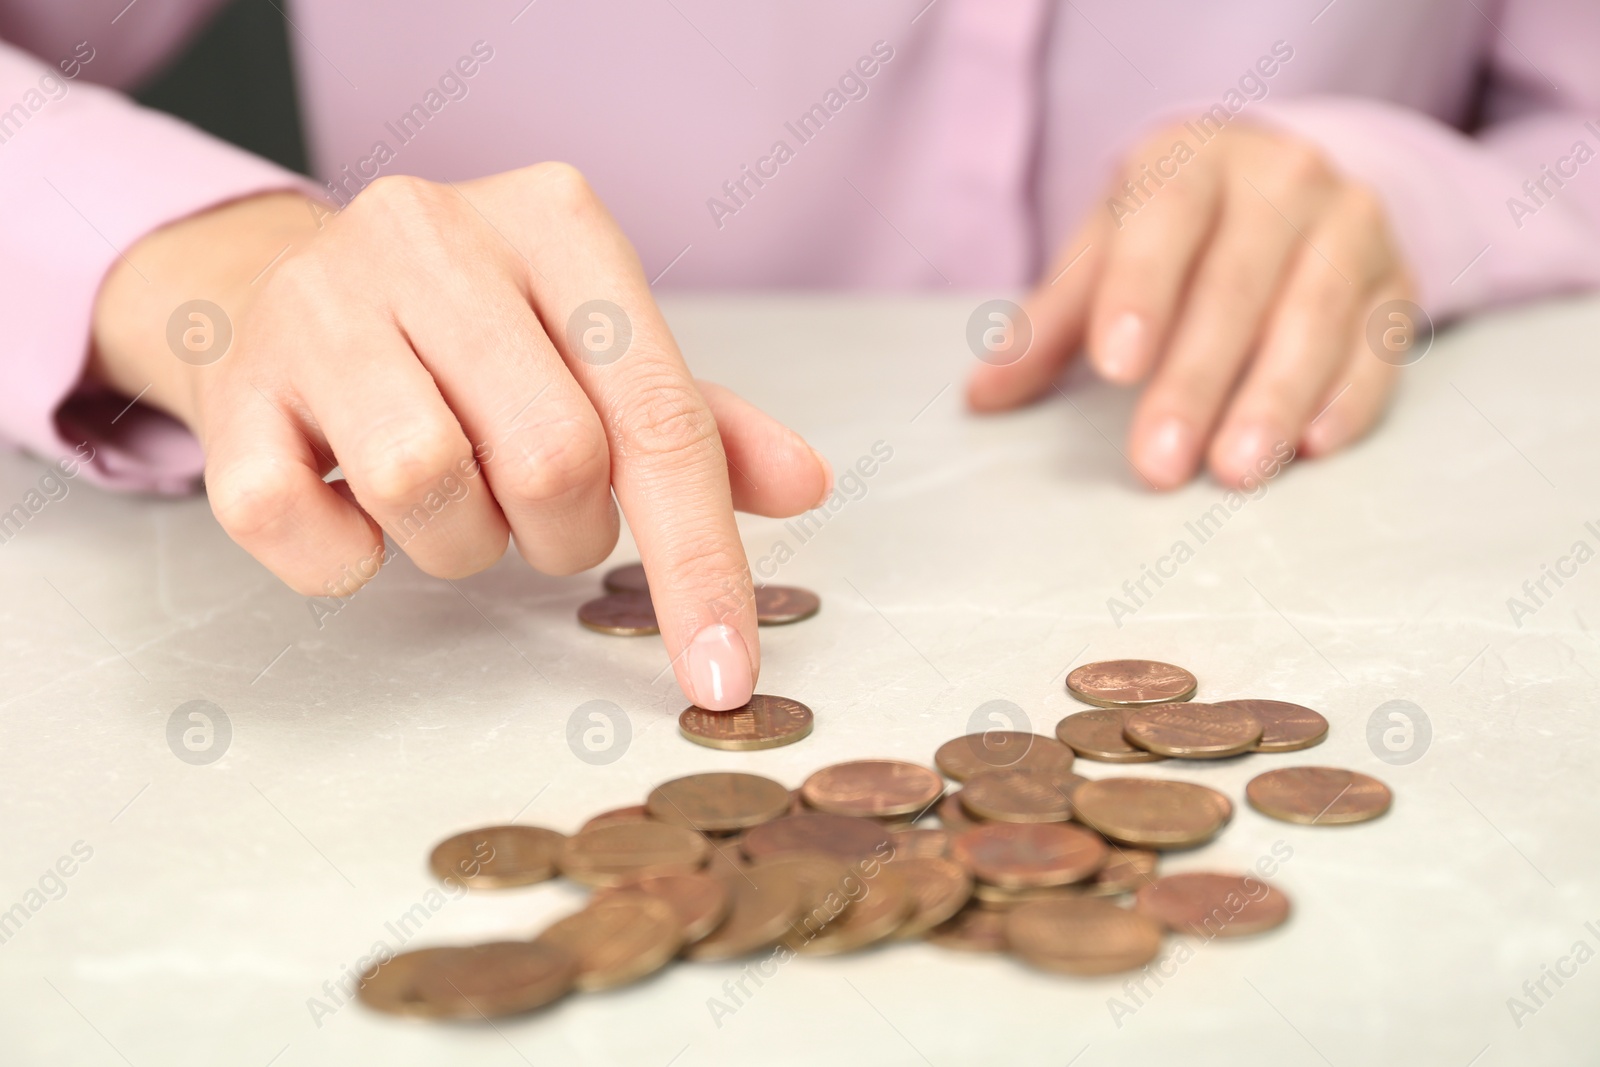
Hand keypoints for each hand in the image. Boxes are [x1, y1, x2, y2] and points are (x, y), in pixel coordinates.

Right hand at [91, 166, 830, 709]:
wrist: (282, 287)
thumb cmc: (475, 336)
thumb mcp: (598, 352)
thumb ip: (698, 423)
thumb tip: (804, 483)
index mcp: (557, 224)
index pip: (661, 417)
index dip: (701, 565)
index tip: (723, 675)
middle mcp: (434, 237)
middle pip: (552, 459)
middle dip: (564, 534)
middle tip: (537, 511)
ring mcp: (318, 301)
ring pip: (426, 486)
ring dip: (460, 545)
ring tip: (454, 500)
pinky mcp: (233, 380)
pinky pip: (295, 525)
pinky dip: (342, 558)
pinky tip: (355, 512)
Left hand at [967, 123, 1409, 488]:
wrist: (1287, 180)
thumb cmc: (1176, 227)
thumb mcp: (1107, 249)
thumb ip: (1050, 323)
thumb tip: (984, 398)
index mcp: (1194, 163)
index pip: (1165, 219)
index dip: (1140, 291)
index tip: (1114, 367)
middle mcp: (1282, 181)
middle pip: (1238, 284)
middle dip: (1197, 380)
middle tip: (1158, 464)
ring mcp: (1351, 227)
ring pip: (1315, 317)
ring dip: (1274, 399)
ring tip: (1234, 471)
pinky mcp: (1399, 279)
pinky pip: (1383, 342)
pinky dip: (1351, 397)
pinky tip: (1314, 447)